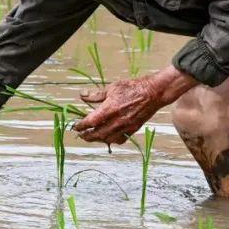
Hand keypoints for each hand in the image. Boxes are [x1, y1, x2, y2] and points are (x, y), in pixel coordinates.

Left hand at [73, 67, 198, 145]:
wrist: (153, 93)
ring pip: (108, 139)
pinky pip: (120, 139)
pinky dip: (112, 140)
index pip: (90, 122)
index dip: (80, 126)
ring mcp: (125, 127)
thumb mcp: (112, 88)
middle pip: (97, 134)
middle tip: (81, 135)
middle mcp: (117, 121)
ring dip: (98, 139)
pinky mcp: (133, 129)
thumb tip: (82, 95)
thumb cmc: (132, 87)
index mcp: (109, 109)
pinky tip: (108, 137)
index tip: (76, 126)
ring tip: (92, 137)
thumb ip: (96, 95)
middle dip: (87, 136)